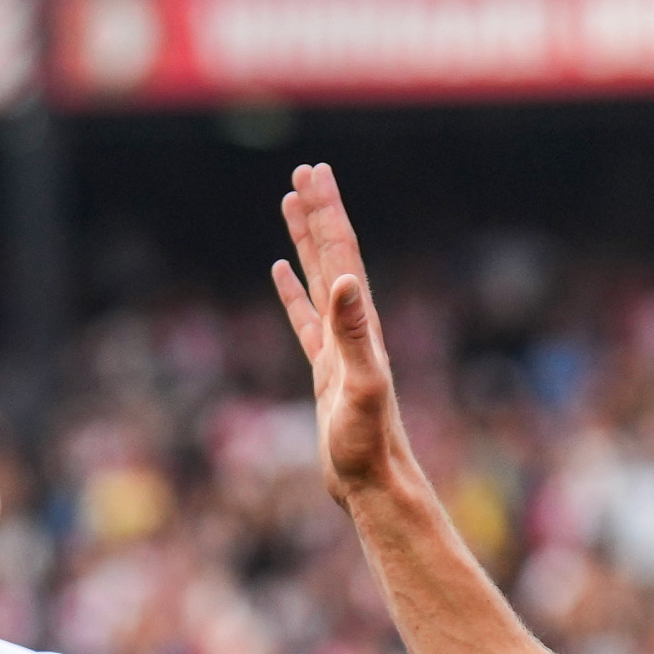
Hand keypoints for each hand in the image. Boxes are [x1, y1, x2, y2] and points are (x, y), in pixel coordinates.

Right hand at [271, 164, 408, 500]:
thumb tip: (345, 281)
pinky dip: (293, 291)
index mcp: (362, 323)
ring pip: (318, 279)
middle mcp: (354, 327)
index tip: (315, 173)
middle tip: (304, 172)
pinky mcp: (326, 369)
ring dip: (305, 242)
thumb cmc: (368, 441)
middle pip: (332, 255)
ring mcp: (339, 346)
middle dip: (318, 213)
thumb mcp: (361, 384)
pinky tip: (281, 274)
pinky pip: (305, 318)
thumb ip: (353, 334)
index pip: (342, 254)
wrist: (372, 481)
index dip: (328, 213)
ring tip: (289, 205)